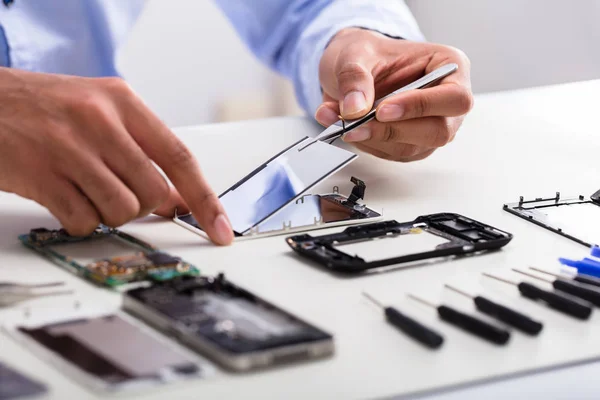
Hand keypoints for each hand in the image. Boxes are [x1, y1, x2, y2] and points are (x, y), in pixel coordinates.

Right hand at [0, 68, 232, 244]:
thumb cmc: (49, 109)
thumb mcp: (102, 113)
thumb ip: (144, 151)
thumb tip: (181, 200)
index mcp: (124, 102)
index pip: (180, 159)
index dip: (206, 200)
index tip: (221, 229)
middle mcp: (101, 121)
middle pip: (154, 193)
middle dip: (143, 205)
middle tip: (117, 188)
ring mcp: (69, 148)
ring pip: (123, 210)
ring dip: (110, 212)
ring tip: (87, 188)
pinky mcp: (41, 176)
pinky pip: (85, 221)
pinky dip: (81, 220)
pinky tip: (65, 195)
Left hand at [316, 28, 472, 161]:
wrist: (353, 67)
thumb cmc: (367, 53)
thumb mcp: (354, 53)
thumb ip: (354, 77)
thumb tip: (355, 109)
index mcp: (449, 65)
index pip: (454, 97)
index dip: (421, 107)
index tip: (383, 110)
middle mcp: (446, 101)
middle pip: (438, 131)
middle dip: (393, 130)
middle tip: (355, 125)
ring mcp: (432, 126)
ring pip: (411, 147)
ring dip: (372, 139)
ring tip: (340, 122)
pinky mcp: (412, 144)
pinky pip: (392, 154)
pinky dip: (365, 144)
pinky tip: (347, 128)